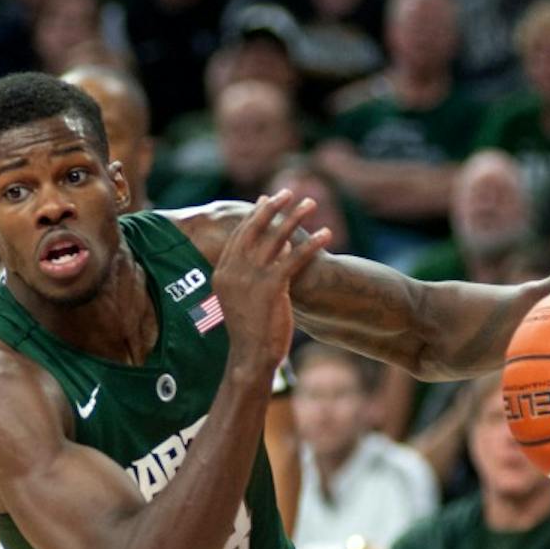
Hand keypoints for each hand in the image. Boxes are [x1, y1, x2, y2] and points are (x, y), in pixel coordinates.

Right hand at [215, 189, 330, 371]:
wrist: (249, 357)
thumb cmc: (250, 333)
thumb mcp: (243, 300)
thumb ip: (254, 274)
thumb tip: (278, 249)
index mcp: (223, 273)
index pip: (239, 235)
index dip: (255, 216)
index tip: (267, 200)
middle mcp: (234, 270)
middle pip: (254, 229)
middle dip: (272, 207)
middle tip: (288, 191)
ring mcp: (251, 278)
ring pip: (276, 238)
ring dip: (295, 217)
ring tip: (311, 203)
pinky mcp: (271, 287)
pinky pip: (294, 258)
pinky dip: (311, 244)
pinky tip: (326, 234)